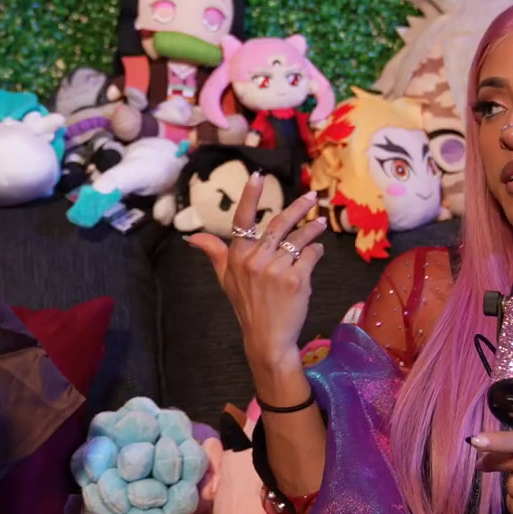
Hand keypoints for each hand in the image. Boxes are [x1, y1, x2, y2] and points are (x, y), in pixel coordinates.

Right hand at [187, 173, 329, 374]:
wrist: (267, 337)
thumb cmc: (246, 306)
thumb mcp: (225, 279)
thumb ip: (213, 253)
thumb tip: (192, 238)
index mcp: (238, 256)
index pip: (242, 220)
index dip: (250, 196)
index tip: (258, 176)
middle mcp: (255, 260)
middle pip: (279, 224)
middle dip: (298, 207)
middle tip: (311, 196)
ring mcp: (276, 269)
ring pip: (299, 238)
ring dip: (312, 228)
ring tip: (320, 222)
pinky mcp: (296, 279)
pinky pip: (310, 255)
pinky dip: (316, 251)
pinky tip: (317, 251)